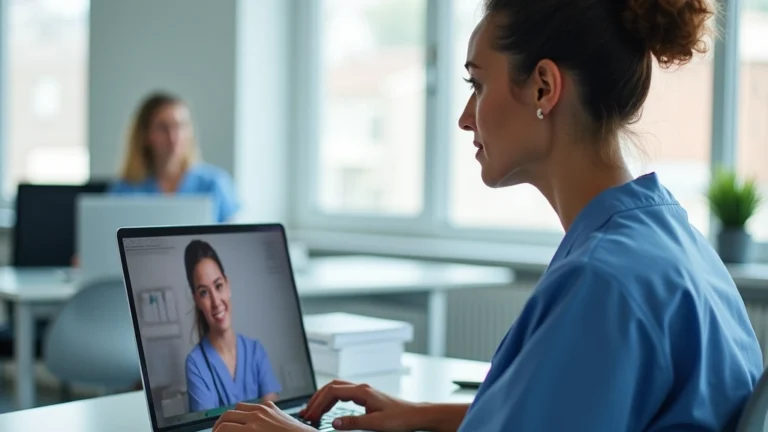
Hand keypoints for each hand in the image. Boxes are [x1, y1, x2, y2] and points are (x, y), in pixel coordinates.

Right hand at [212, 401, 312, 431]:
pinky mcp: (271, 406)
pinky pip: (253, 404)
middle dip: (219, 425)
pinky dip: (246, 411)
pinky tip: (247, 420)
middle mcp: (256, 417)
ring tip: (230, 425)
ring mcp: (264, 409)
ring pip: (238, 407)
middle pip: (227, 415)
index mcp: (251, 430)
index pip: (223, 428)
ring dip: (231, 416)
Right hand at [300, 380, 420, 430]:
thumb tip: (333, 423)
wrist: (415, 416)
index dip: (319, 403)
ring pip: (336, 389)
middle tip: (307, 413)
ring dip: (323, 399)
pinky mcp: (366, 397)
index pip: (332, 391)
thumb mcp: (375, 424)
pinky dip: (332, 401)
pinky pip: (343, 394)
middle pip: (331, 387)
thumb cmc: (400, 418)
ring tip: (313, 412)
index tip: (311, 415)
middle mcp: (361, 388)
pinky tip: (328, 409)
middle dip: (317, 399)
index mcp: (362, 391)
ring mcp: (363, 391)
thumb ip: (352, 422)